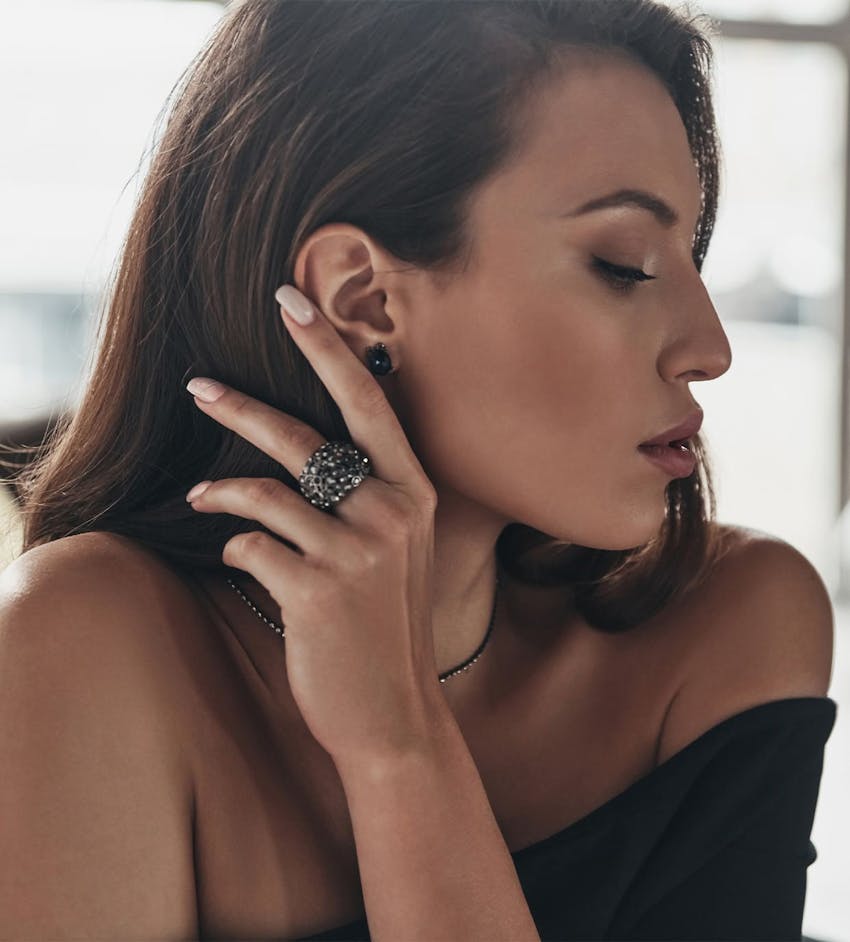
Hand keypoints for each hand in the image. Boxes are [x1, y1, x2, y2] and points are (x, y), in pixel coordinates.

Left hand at [184, 284, 445, 768]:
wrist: (396, 715)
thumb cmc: (388, 625)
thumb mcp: (400, 550)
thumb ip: (370, 495)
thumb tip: (314, 446)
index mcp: (416, 493)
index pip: (369, 404)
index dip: (328, 349)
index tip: (291, 302)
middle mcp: (393, 513)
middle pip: (306, 437)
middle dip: (244, 405)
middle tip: (198, 385)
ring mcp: (358, 552)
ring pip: (267, 491)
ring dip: (222, 489)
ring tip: (198, 492)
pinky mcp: (318, 590)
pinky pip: (253, 545)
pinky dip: (238, 545)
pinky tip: (242, 556)